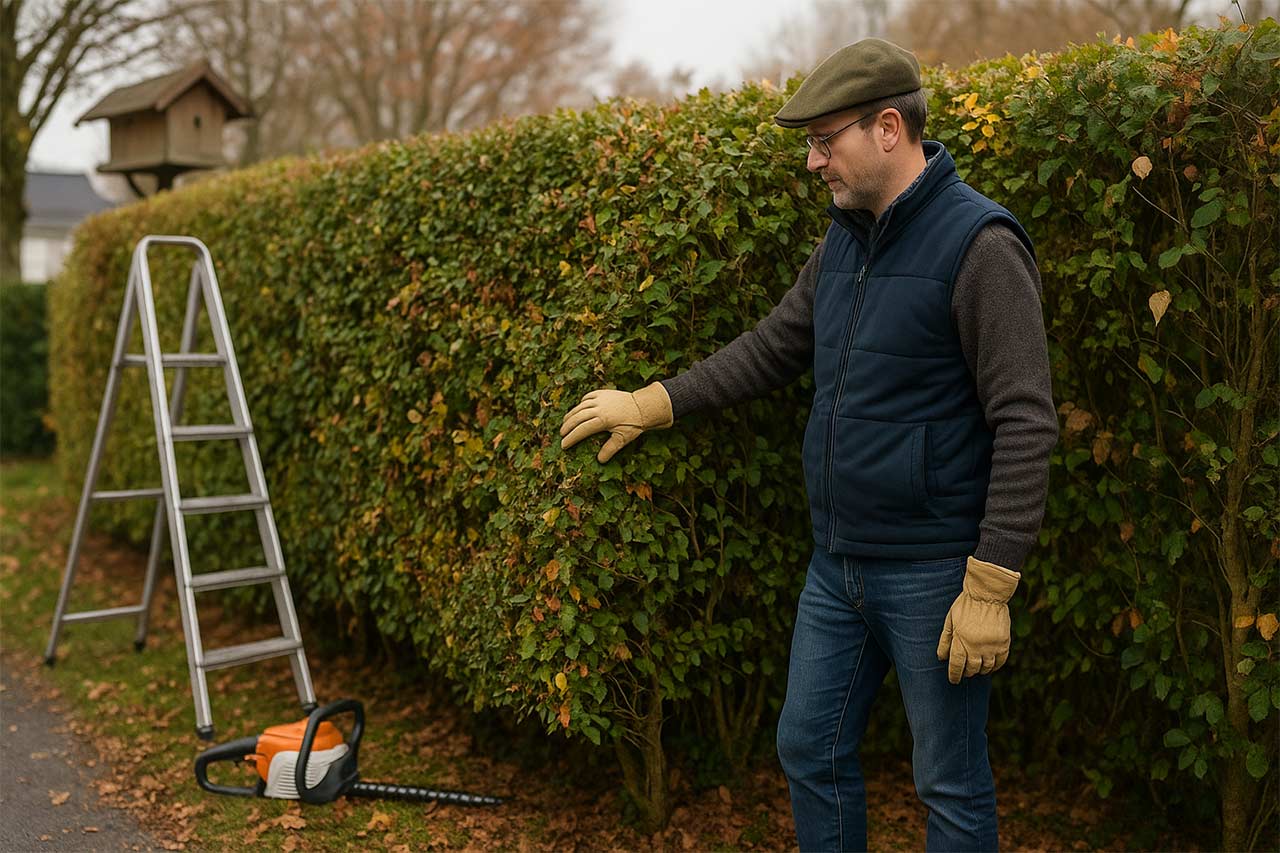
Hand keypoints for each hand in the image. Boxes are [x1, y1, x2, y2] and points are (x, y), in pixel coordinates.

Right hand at [559, 381, 672, 462]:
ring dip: (571, 415)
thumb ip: (610, 449)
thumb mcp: (623, 438)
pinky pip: (587, 397)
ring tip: (565, 423)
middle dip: (567, 427)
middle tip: (561, 434)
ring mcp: (600, 399)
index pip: (581, 430)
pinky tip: (578, 409)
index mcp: (603, 420)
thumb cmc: (634, 424)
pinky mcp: (602, 393)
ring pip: (580, 407)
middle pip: (577, 418)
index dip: (571, 438)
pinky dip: (581, 404)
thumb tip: (600, 460)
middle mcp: (599, 408)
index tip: (564, 445)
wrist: (643, 406)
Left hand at [935, 556, 1020, 684]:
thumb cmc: (965, 605)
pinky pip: (1000, 661)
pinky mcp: (1004, 643)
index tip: (953, 680)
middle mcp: (977, 646)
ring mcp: (992, 645)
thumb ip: (945, 640)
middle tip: (965, 672)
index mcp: (961, 640)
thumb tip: (941, 657)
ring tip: (977, 669)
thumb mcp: (950, 620)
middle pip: (971, 668)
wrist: (987, 594)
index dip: (954, 675)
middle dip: (966, 672)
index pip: (956, 665)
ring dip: (980, 670)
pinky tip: (990, 666)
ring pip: (986, 667)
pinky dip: (995, 666)